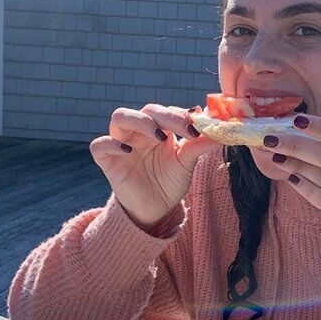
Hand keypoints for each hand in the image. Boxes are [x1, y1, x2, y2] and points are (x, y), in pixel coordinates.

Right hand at [90, 104, 220, 229]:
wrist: (155, 210)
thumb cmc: (169, 182)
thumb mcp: (186, 163)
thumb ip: (199, 145)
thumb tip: (221, 131)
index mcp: (159, 129)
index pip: (167, 111)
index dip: (181, 115)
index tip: (199, 125)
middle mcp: (139, 132)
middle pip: (146, 110)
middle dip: (166, 116)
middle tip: (184, 129)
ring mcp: (122, 144)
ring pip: (120, 117)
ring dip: (140, 121)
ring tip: (158, 137)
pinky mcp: (108, 161)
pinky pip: (99, 145)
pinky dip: (110, 144)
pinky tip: (127, 151)